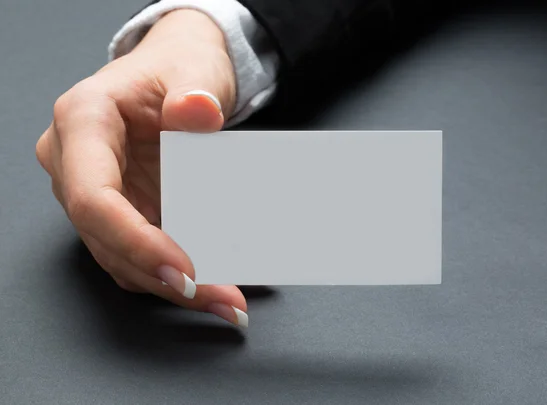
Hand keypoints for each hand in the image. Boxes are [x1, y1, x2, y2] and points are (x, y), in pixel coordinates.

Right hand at [36, 10, 247, 326]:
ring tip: (226, 301)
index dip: (136, 242)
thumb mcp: (192, 71)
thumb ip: (193, 94)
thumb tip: (197, 110)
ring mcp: (94, 192)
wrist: (178, 75)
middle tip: (222, 298)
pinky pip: (137, 255)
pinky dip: (173, 275)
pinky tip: (212, 286)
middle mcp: (75, 162)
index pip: (92, 198)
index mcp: (83, 121)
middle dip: (164, 277)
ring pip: (120, 257)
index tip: (184, 270)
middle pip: (107, 238)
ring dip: (173, 286)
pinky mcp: (118, 211)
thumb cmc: (178, 69)